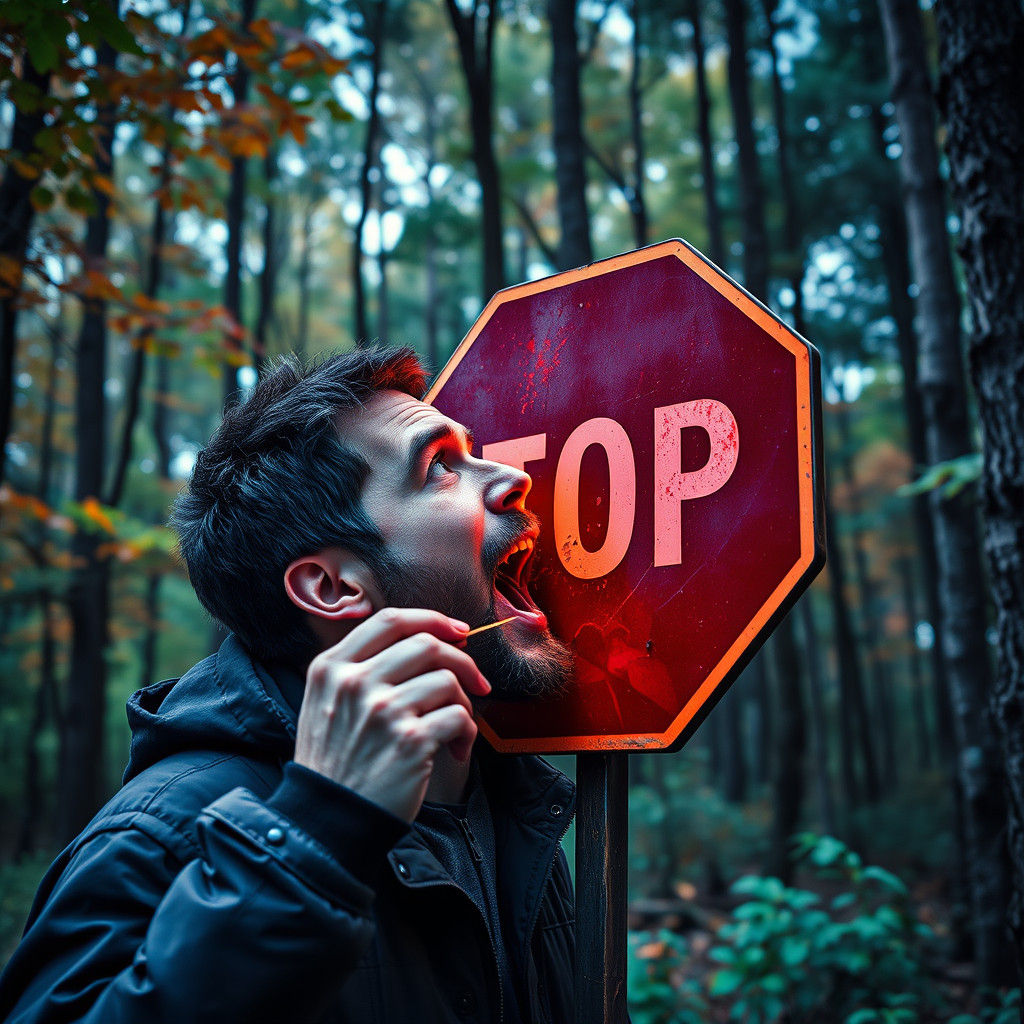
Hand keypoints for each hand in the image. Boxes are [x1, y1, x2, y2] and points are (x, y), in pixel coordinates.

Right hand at [293, 608, 489, 822]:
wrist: (329, 820)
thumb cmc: (336, 763)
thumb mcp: (326, 703)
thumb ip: (360, 669)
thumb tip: (428, 642)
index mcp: (332, 667)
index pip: (390, 621)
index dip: (432, 619)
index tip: (457, 631)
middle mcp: (354, 683)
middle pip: (426, 644)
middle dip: (461, 660)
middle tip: (476, 682)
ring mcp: (382, 710)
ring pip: (447, 680)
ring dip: (464, 703)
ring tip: (456, 728)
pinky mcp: (410, 740)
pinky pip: (458, 717)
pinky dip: (467, 732)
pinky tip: (456, 750)